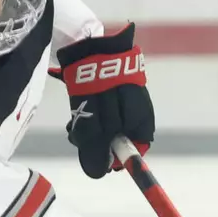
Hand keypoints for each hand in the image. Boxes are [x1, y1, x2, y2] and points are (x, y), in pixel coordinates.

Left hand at [53, 23, 154, 177]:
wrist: (90, 44)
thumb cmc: (97, 84)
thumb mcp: (94, 122)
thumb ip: (97, 148)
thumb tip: (98, 172)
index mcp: (142, 122)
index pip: (134, 151)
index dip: (114, 158)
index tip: (96, 158)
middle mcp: (138, 114)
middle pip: (119, 141)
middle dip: (98, 143)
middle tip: (79, 137)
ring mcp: (127, 102)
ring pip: (108, 128)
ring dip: (90, 130)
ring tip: (75, 122)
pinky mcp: (114, 93)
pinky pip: (103, 113)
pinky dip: (90, 116)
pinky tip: (78, 111)